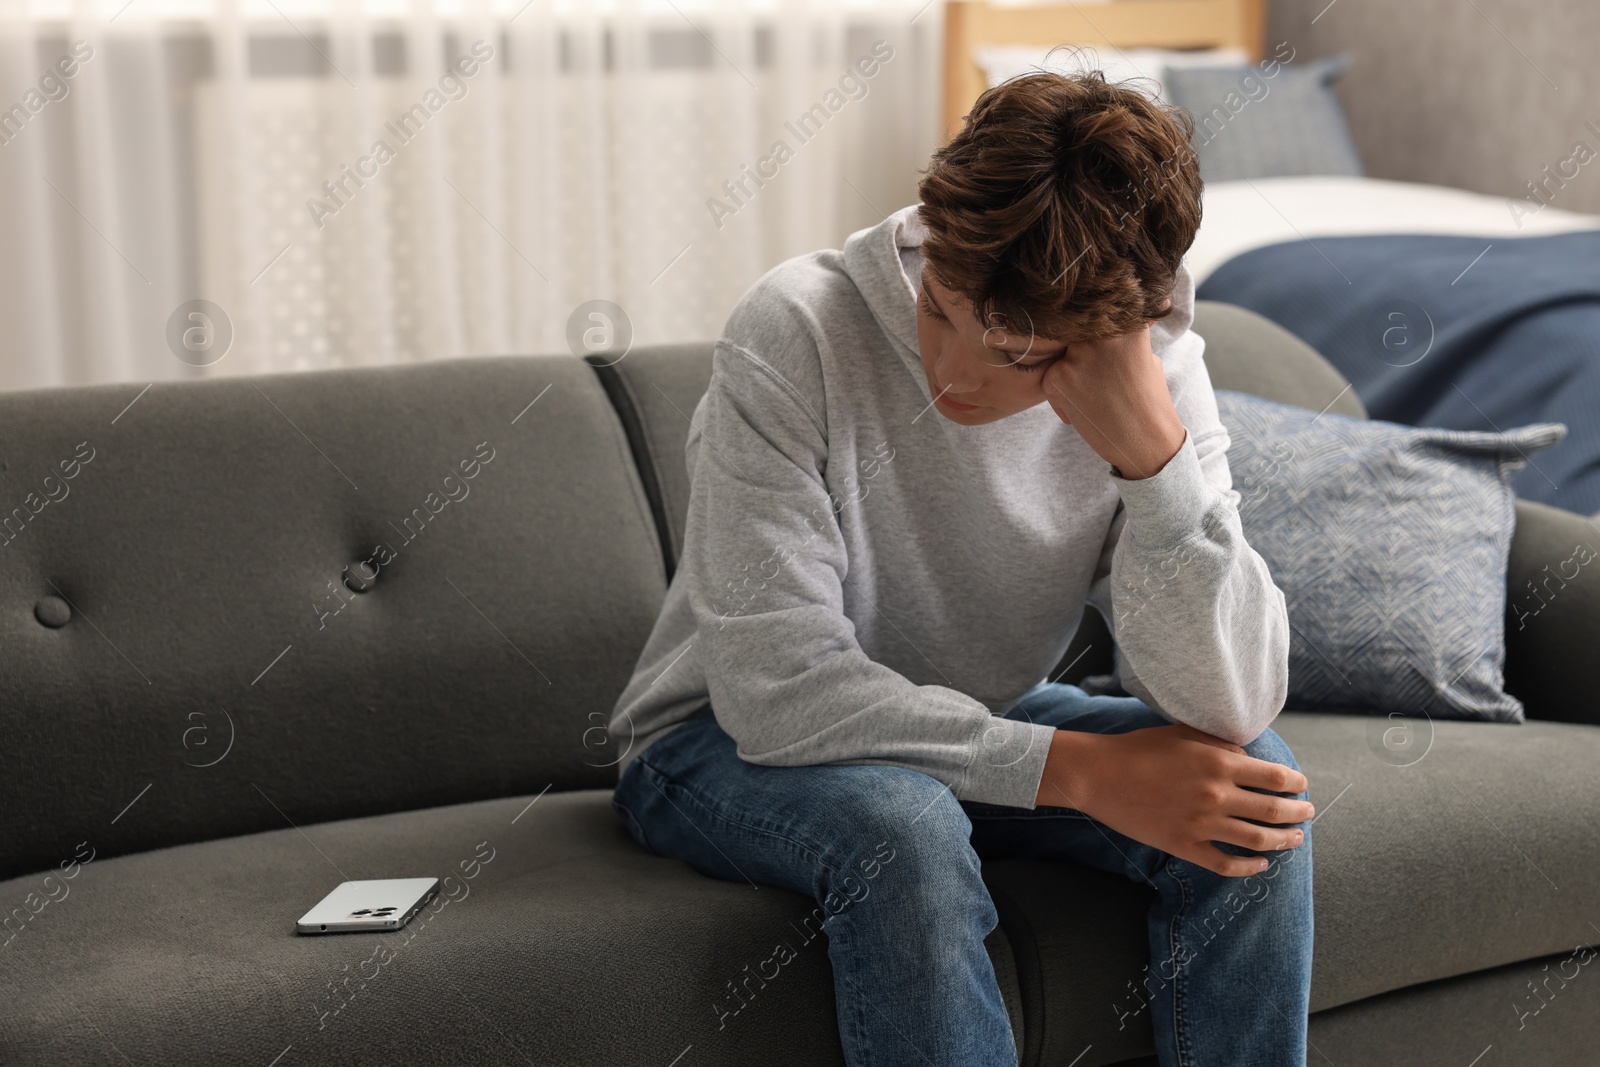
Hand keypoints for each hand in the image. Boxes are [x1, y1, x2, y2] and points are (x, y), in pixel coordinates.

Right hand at [1035, 724, 1313, 877]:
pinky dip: (1249, 868)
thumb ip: (1221, 746)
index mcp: (1219, 763)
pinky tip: (1260, 864)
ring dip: (1283, 841)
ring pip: (1257, 840)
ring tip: (1294, 840)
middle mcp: (1216, 795)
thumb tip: (1248, 760)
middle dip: (1298, 813)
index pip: (1275, 777)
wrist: (1099, 775)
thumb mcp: (1184, 734)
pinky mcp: (1184, 845)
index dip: (1295, 783)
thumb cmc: (1139, 749)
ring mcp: (1201, 824)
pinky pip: (1226, 864)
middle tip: (1307, 813)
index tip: (1301, 785)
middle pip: (1274, 810)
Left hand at [1041, 304, 1184, 479]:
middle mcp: (1101, 333)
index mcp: (1127, 323)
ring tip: (1096, 393)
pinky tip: (1082, 408)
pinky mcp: (1059, 377)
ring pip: (1064, 352)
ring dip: (1073, 369)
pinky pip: (1051, 376)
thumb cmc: (1149, 400)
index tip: (1102, 337)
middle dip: (1083, 347)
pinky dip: (1061, 394)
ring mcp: (1078, 355)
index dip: (1097, 320)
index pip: (1101, 309)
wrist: (1146, 441)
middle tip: (1099, 374)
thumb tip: (1112, 318)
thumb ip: (1124, 335)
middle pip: (1078, 328)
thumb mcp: (1146, 355)